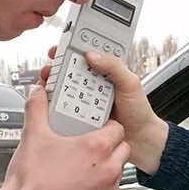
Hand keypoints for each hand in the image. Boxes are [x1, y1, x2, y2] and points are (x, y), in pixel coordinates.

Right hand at [0, 84, 129, 189]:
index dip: (106, 123)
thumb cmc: (31, 183)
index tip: (95, 124)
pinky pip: (109, 189)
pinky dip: (100, 183)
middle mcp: (107, 169)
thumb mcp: (33, 135)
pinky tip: (80, 181)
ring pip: (118, 169)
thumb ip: (37, 107)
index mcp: (96, 148)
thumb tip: (38, 94)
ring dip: (107, 163)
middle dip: (110, 142)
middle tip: (90, 140)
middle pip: (122, 147)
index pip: (117, 127)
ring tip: (85, 161)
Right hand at [41, 46, 167, 173]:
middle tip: (49, 70)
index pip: (87, 55)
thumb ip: (114, 66)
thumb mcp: (130, 83)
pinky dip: (59, 105)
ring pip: (66, 89)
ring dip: (54, 86)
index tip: (58, 49)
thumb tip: (93, 55)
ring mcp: (87, 100)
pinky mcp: (83, 115)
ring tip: (49, 86)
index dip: (71, 49)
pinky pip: (67, 108)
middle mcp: (95, 84)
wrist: (139, 140)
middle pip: (71, 71)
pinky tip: (53, 104)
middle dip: (57, 68)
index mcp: (107, 71)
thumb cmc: (139, 111)